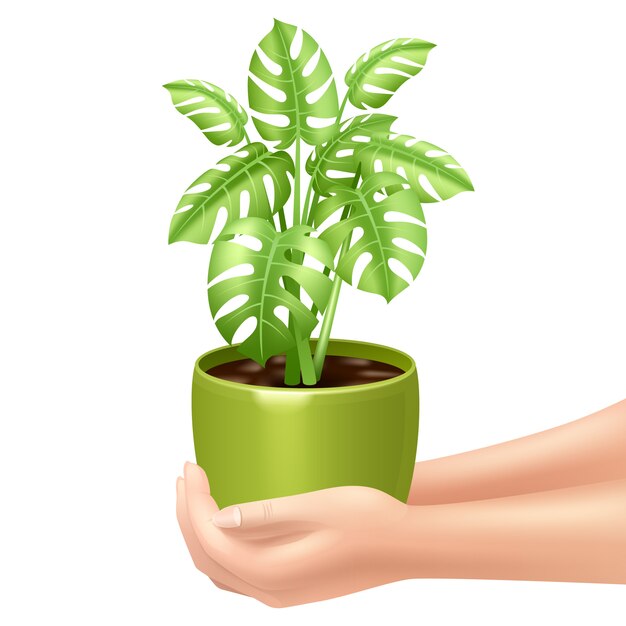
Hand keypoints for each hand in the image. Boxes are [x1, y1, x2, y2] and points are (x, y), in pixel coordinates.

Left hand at [176, 462, 408, 606]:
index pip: (210, 536)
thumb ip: (265, 515)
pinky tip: (227, 522)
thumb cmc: (368, 519)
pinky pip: (238, 573)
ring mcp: (280, 594)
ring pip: (219, 569)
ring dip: (200, 532)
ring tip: (197, 495)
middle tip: (187, 476)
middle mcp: (270, 591)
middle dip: (188, 516)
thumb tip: (217, 517)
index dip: (193, 501)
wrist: (404, 546)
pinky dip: (220, 546)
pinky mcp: (290, 587)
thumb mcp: (317, 507)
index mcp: (273, 570)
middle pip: (206, 557)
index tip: (191, 467)